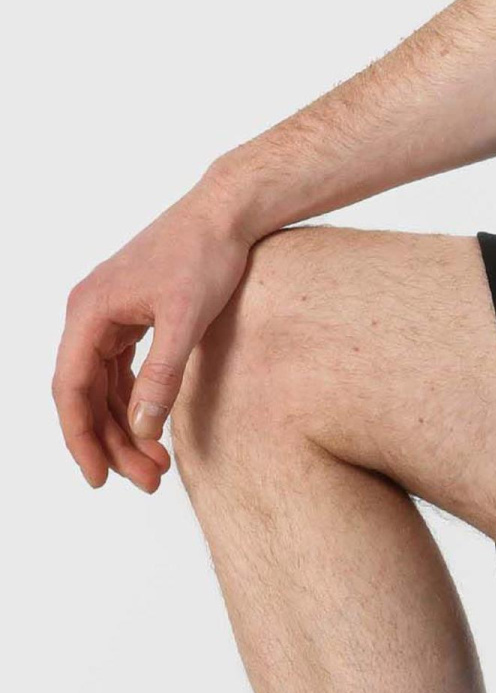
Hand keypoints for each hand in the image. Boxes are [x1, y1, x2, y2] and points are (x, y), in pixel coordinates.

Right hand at [52, 186, 256, 491]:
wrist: (226, 211)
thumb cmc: (206, 255)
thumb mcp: (187, 319)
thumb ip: (163, 375)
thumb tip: (140, 428)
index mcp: (89, 312)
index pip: (71, 389)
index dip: (81, 438)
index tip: (100, 478)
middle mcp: (89, 314)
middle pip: (87, 394)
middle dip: (112, 442)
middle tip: (146, 481)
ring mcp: (108, 314)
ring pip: (104, 386)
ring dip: (124, 426)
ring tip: (155, 466)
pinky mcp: (131, 315)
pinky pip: (120, 370)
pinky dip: (134, 401)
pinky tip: (152, 428)